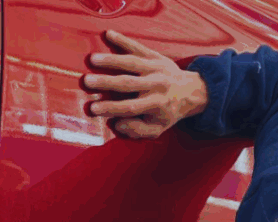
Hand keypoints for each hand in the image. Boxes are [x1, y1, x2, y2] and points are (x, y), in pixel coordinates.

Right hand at [84, 30, 208, 139]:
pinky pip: (138, 46)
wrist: (190, 91)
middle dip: (106, 82)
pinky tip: (108, 34)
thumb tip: (117, 124)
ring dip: (111, 60)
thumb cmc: (167, 113)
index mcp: (156, 104)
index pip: (130, 107)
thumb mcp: (156, 129)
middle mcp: (156, 85)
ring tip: (93, 59)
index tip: (93, 109)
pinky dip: (123, 40)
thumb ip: (137, 130)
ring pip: (131, 63)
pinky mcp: (155, 55)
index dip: (111, 108)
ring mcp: (156, 68)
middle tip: (87, 82)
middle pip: (128, 83)